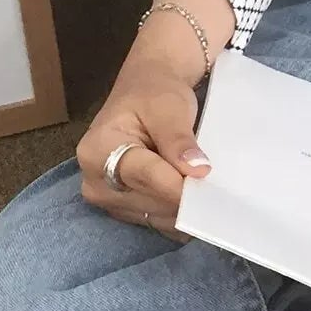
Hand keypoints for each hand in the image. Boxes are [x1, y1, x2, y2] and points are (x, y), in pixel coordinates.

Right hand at [76, 57, 211, 240]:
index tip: (207, 184)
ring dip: (183, 207)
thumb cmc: (155, 93)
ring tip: (209, 191)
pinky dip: (178, 213)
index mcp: (97, 151)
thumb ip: (179, 139)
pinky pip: (156, 220)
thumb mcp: (169, 107)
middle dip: (183, 196)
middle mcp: (94, 182)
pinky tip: (197, 200)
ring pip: (155, 215)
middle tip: (217, 189)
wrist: (146, 91)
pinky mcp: (124, 210)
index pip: (143, 175)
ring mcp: (107, 200)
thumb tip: (197, 170)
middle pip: (148, 200)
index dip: (177, 183)